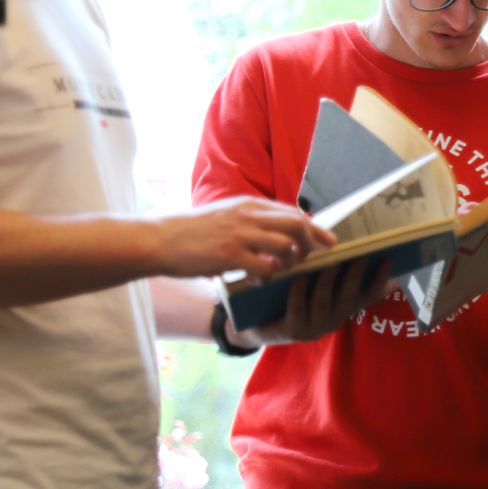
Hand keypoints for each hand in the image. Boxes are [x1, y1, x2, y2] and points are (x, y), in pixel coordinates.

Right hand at [151, 197, 333, 277]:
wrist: (160, 239)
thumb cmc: (192, 231)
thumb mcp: (226, 215)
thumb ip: (251, 220)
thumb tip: (278, 230)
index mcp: (248, 205)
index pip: (292, 212)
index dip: (313, 228)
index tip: (327, 240)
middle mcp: (248, 216)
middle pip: (296, 224)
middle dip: (312, 243)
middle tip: (315, 258)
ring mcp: (239, 235)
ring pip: (285, 245)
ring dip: (290, 262)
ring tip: (283, 271)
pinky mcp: (229, 255)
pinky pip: (263, 268)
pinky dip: (268, 278)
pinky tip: (259, 282)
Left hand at [236, 258, 393, 345]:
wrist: (257, 321)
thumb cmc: (290, 293)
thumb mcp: (315, 280)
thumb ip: (335, 267)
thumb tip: (356, 243)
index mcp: (342, 307)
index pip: (368, 295)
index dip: (380, 279)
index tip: (388, 260)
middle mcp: (333, 319)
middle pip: (348, 298)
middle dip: (355, 277)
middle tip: (360, 257)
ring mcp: (313, 327)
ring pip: (324, 303)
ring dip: (328, 282)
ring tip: (330, 263)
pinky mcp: (293, 331)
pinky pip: (298, 309)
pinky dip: (300, 292)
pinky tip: (299, 277)